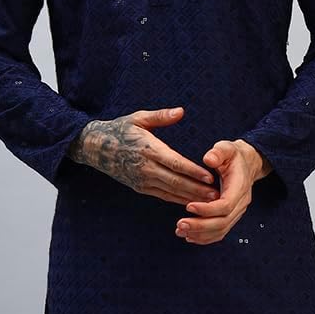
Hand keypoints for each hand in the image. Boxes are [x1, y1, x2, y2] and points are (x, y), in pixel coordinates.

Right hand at [74, 107, 218, 204]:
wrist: (96, 148)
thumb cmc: (120, 129)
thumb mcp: (139, 118)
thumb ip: (161, 116)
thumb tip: (181, 111)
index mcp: (148, 149)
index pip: (175, 163)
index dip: (193, 172)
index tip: (210, 176)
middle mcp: (145, 168)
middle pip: (176, 182)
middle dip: (197, 189)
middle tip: (217, 195)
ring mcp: (142, 180)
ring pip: (171, 192)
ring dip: (191, 197)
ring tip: (210, 202)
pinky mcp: (140, 188)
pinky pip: (163, 195)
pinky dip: (178, 200)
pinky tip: (192, 202)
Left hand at [175, 139, 265, 244]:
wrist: (246, 164)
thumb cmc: (233, 156)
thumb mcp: (227, 148)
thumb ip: (218, 152)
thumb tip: (208, 159)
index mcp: (240, 187)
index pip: (226, 205)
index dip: (207, 209)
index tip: (188, 206)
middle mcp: (241, 203)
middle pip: (223, 222)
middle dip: (200, 226)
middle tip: (180, 224)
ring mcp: (237, 212)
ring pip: (221, 230)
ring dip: (200, 234)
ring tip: (180, 230)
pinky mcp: (231, 216)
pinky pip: (220, 232)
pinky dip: (204, 237)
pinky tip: (189, 236)